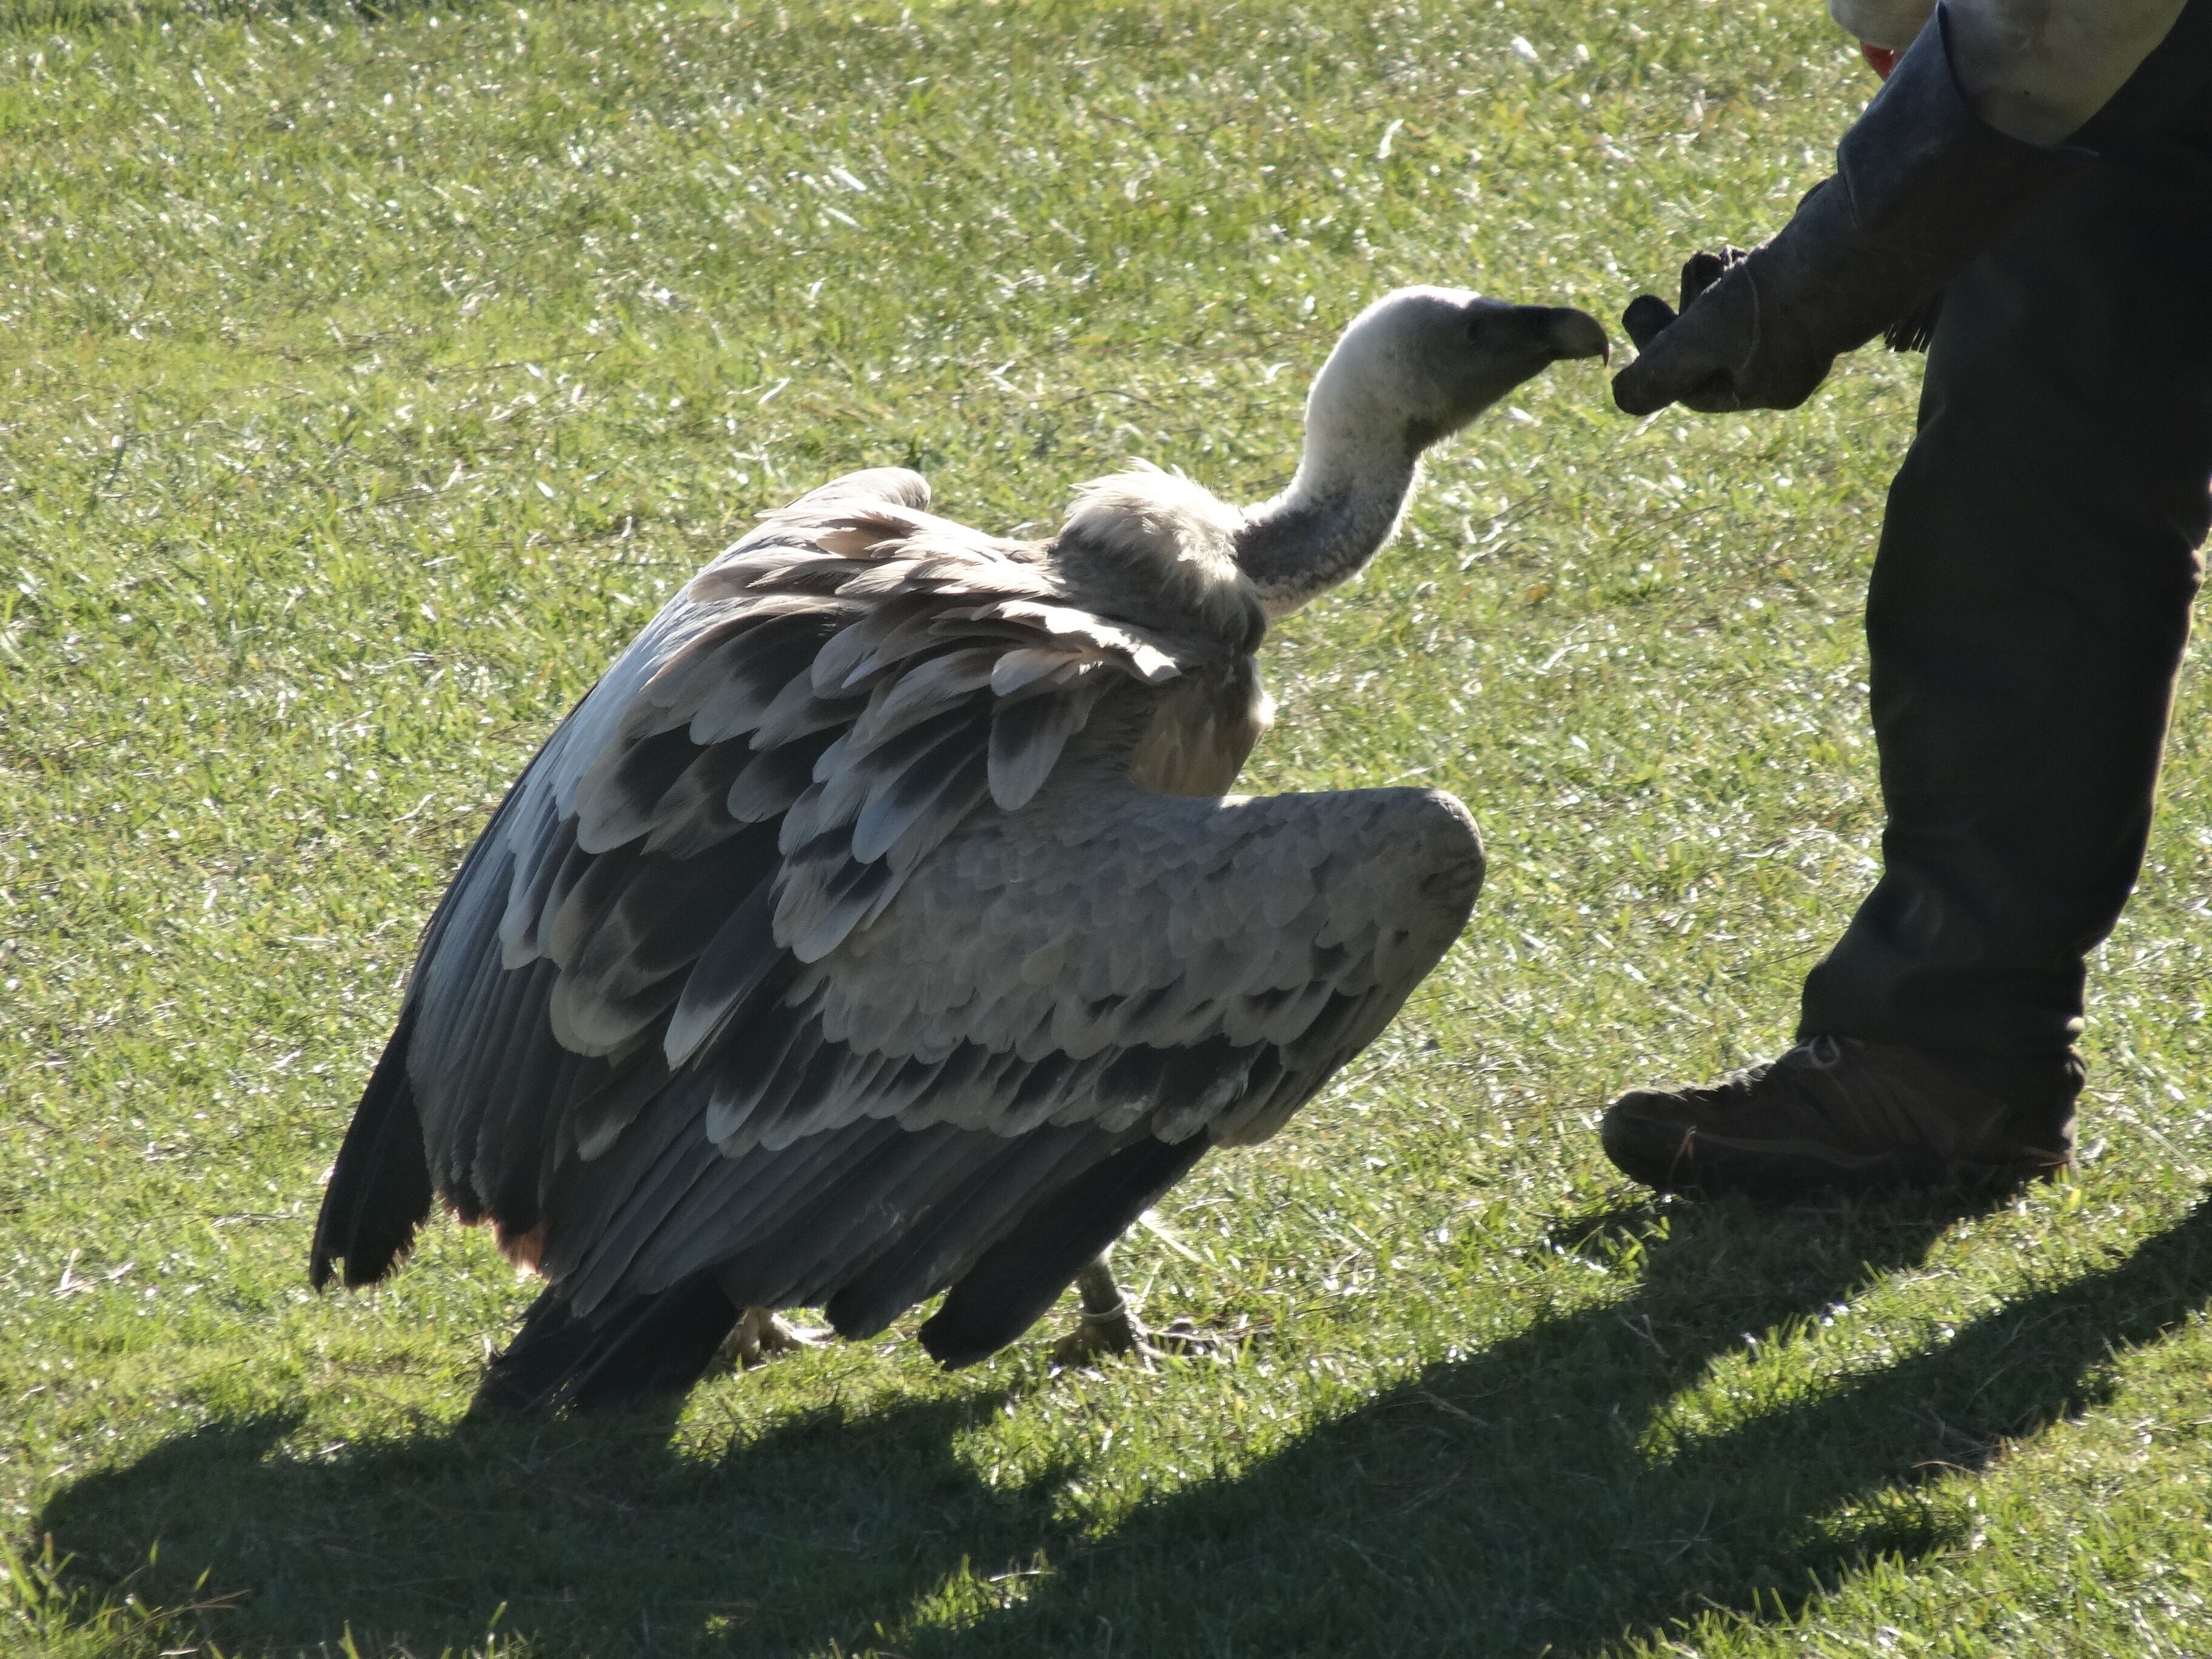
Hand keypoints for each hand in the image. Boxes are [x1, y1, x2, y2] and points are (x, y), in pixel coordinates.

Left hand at [1611, 237, 1837, 416]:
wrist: (1860, 234)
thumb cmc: (1777, 295)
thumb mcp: (1703, 338)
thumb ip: (1661, 369)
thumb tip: (1622, 399)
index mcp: (1772, 387)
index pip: (1695, 385)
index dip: (1657, 351)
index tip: (1637, 309)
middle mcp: (1794, 361)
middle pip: (1716, 347)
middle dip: (1689, 312)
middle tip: (1685, 275)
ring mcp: (1809, 319)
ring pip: (1738, 312)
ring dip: (1712, 285)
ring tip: (1710, 258)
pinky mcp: (1817, 280)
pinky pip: (1766, 285)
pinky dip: (1742, 270)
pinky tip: (1735, 252)